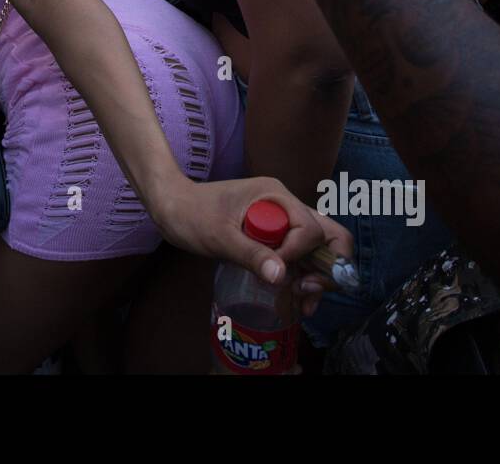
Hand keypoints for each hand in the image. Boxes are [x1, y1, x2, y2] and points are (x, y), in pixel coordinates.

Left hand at [151, 176, 353, 316]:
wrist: (171, 206)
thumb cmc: (191, 215)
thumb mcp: (218, 237)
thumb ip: (250, 254)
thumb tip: (282, 277)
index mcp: (276, 195)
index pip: (309, 226)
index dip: (300, 253)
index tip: (277, 270)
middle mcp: (285, 205)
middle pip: (328, 234)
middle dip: (328, 266)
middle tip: (308, 291)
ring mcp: (281, 220)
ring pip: (318, 248)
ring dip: (318, 276)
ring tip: (303, 304)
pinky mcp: (273, 235)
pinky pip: (300, 255)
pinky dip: (304, 276)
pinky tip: (295, 298)